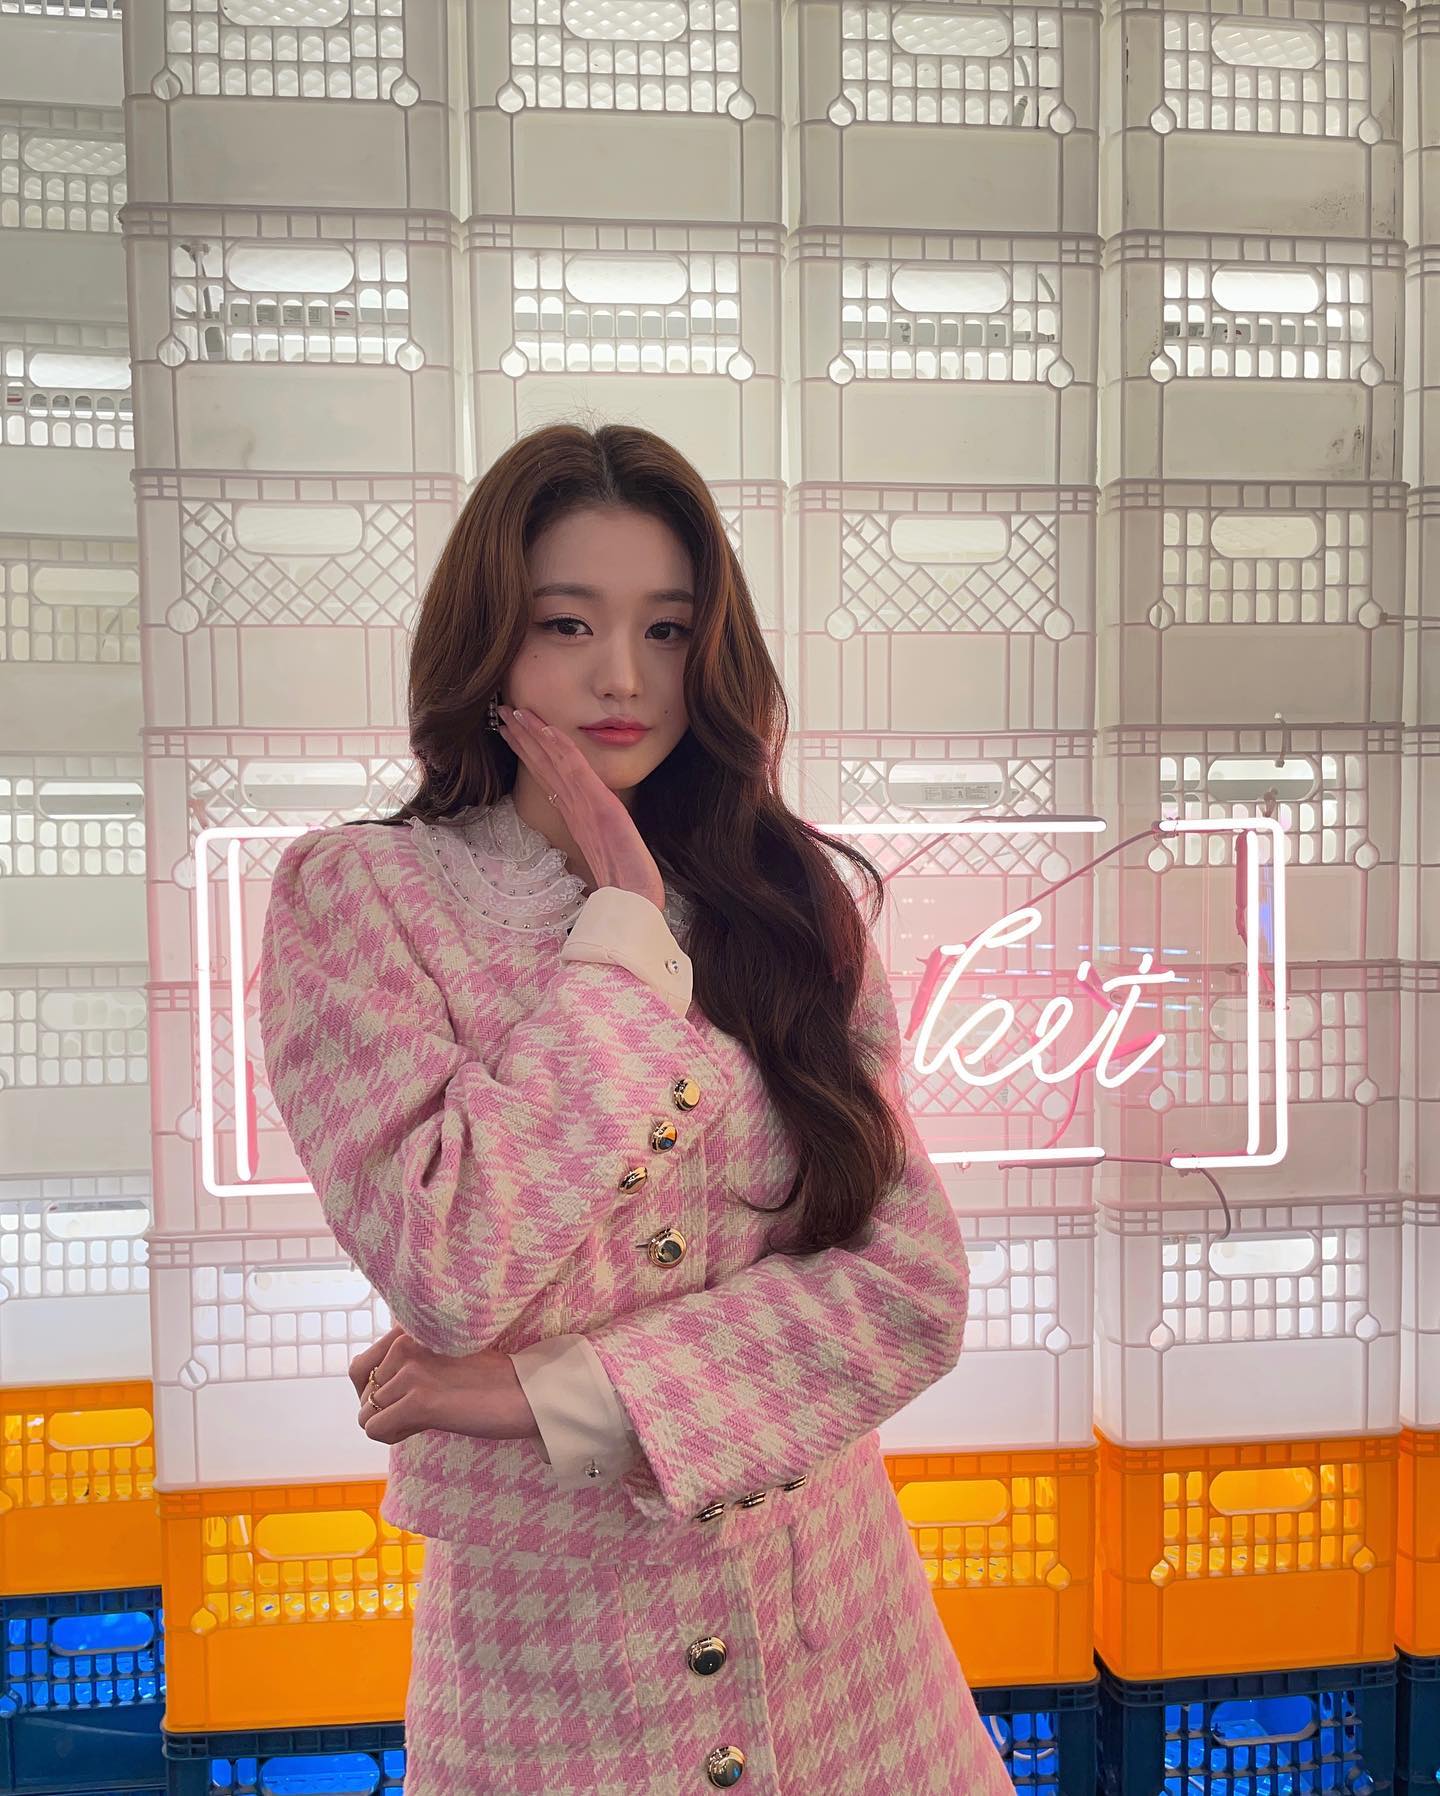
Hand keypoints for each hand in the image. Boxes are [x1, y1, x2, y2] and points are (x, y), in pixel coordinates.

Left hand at [348, 1324, 540, 1446]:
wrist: (524, 1393)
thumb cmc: (487, 1380)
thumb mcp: (440, 1358)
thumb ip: (408, 1363)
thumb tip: (372, 1393)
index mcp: (409, 1330)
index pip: (361, 1368)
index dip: (377, 1392)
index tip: (406, 1398)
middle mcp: (405, 1344)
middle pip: (363, 1394)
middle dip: (383, 1410)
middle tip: (416, 1413)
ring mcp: (411, 1372)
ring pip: (367, 1414)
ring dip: (393, 1425)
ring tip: (428, 1419)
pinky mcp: (418, 1401)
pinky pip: (375, 1429)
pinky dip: (394, 1436)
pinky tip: (424, 1427)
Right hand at [496, 704, 666, 911]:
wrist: (633, 900)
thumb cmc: (623, 885)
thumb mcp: (607, 853)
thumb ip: (596, 840)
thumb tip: (591, 836)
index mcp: (575, 816)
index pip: (547, 776)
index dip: (528, 752)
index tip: (509, 731)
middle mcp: (575, 808)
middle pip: (542, 764)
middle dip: (522, 737)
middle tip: (500, 712)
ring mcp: (585, 806)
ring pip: (553, 762)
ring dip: (533, 735)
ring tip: (513, 712)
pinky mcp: (600, 806)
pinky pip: (575, 771)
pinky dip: (560, 748)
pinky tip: (547, 729)